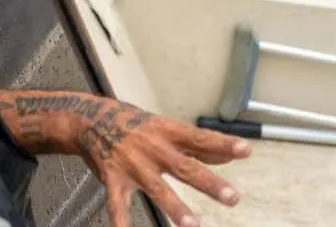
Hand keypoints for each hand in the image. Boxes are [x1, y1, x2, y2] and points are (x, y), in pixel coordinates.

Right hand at [68, 100, 248, 226]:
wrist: (89, 120)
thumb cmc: (133, 125)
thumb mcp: (165, 128)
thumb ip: (196, 145)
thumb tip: (229, 154)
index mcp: (166, 132)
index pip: (199, 138)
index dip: (222, 144)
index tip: (245, 150)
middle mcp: (152, 149)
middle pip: (184, 167)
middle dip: (208, 183)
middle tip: (232, 197)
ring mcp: (132, 166)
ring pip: (156, 188)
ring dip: (175, 207)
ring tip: (192, 225)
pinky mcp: (114, 180)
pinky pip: (118, 205)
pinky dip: (121, 222)